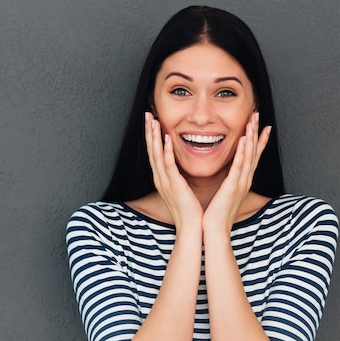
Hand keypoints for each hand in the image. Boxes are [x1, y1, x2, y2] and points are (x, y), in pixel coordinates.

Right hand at [145, 112, 203, 228]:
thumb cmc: (190, 209)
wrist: (192, 227)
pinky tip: (165, 138)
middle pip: (151, 151)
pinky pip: (168, 165)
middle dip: (149, 132)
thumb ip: (179, 176)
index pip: (155, 153)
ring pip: (156, 155)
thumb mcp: (182, 188)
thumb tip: (181, 166)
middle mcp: (160, 178)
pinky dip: (165, 151)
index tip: (152, 121)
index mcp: (163, 179)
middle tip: (147, 114)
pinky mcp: (173, 185)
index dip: (152, 136)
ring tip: (152, 120)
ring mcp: (165, 182)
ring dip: (154, 137)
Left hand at [203, 112, 270, 234]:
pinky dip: (243, 152)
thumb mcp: (224, 193)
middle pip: (254, 152)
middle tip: (258, 115)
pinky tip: (245, 139)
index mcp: (242, 181)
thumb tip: (228, 174)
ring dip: (252, 137)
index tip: (263, 126)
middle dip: (257, 132)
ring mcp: (241, 183)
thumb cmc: (216, 214)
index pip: (253, 156)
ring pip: (250, 155)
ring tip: (253, 120)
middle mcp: (245, 180)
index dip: (259, 141)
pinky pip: (239, 166)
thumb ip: (228, 181)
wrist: (214, 230)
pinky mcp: (233, 187)